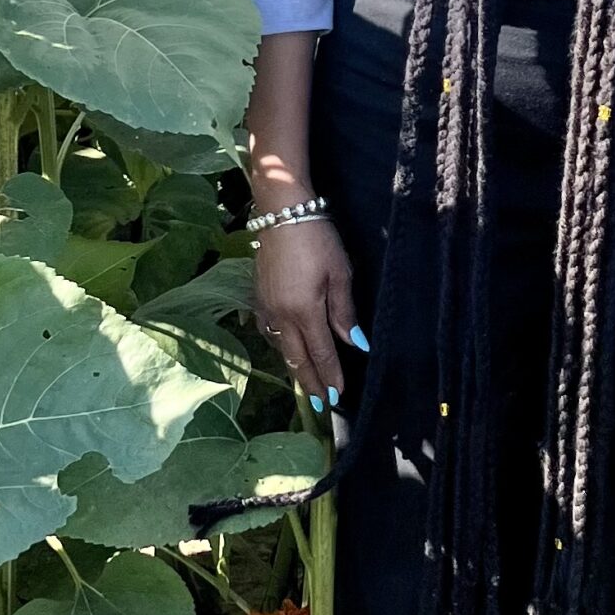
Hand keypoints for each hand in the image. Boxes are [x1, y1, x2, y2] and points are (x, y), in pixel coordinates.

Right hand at [253, 219, 359, 412]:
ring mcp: (266, 306)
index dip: (331, 376)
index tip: (338, 396)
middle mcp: (281, 315)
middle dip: (311, 382)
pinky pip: (269, 331)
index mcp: (304, 311)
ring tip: (307, 382)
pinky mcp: (258, 296)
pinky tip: (285, 348)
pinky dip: (279, 346)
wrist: (282, 211)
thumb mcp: (340, 273)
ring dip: (295, 367)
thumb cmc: (317, 238)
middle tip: (322, 403)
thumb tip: (356, 344)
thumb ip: (344, 312)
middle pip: (297, 358)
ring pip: (281, 347)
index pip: (320, 354)